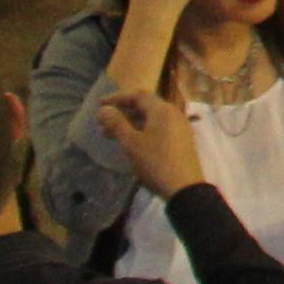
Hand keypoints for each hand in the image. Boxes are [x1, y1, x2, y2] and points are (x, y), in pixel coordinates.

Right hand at [97, 85, 209, 199]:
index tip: (99, 104)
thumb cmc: (155, 162)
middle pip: (145, 106)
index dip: (117, 98)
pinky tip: (129, 143)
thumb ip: (117, 124)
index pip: (138, 95)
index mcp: (163, 110)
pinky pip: (158, 128)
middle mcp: (173, 114)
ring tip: (109, 134)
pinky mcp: (180, 140)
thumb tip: (104, 110)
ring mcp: (179, 127)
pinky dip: (141, 131)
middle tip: (103, 122)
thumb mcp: (132, 143)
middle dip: (122, 112)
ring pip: (150, 119)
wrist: (184, 188)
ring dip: (130, 123)